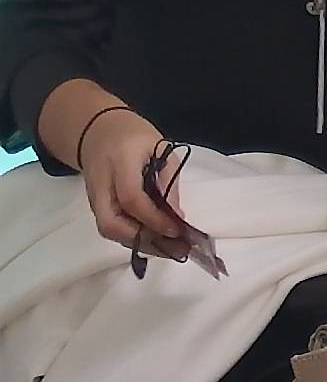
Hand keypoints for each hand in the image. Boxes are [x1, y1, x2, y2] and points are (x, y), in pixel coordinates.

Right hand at [76, 107, 193, 262]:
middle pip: (110, 223)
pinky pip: (109, 226)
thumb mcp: (161, 148)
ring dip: (139, 243)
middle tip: (174, 248)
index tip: (178, 229)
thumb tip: (177, 217)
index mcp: (120, 161)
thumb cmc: (134, 137)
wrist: (97, 131)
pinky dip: (132, 237)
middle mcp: (100, 183)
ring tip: (170, 250)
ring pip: (108, 229)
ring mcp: (93, 196)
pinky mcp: (94, 205)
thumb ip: (169, 182)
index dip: (154, 218)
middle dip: (142, 240)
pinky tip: (155, 240)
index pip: (131, 198)